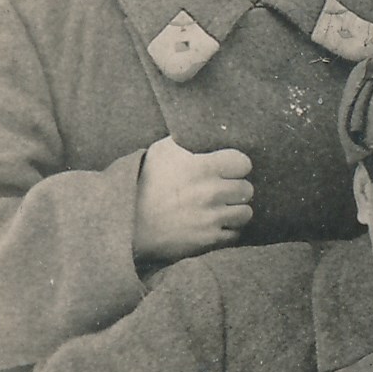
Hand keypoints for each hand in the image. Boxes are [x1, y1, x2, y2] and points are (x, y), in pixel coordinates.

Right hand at [133, 139, 255, 264]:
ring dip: (234, 211)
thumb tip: (207, 131)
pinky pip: (234, 234)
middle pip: (246, 189)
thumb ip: (187, 142)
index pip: (243, 163)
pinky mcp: (208, 240)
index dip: (236, 166)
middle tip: (219, 191)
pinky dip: (226, 231)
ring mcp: (211, 218)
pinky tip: (212, 225)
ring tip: (218, 209)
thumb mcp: (161, 153)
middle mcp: (210, 192)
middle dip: (234, 190)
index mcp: (201, 167)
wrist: (126, 224)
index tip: (227, 170)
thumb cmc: (143, 184)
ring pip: (245, 213)